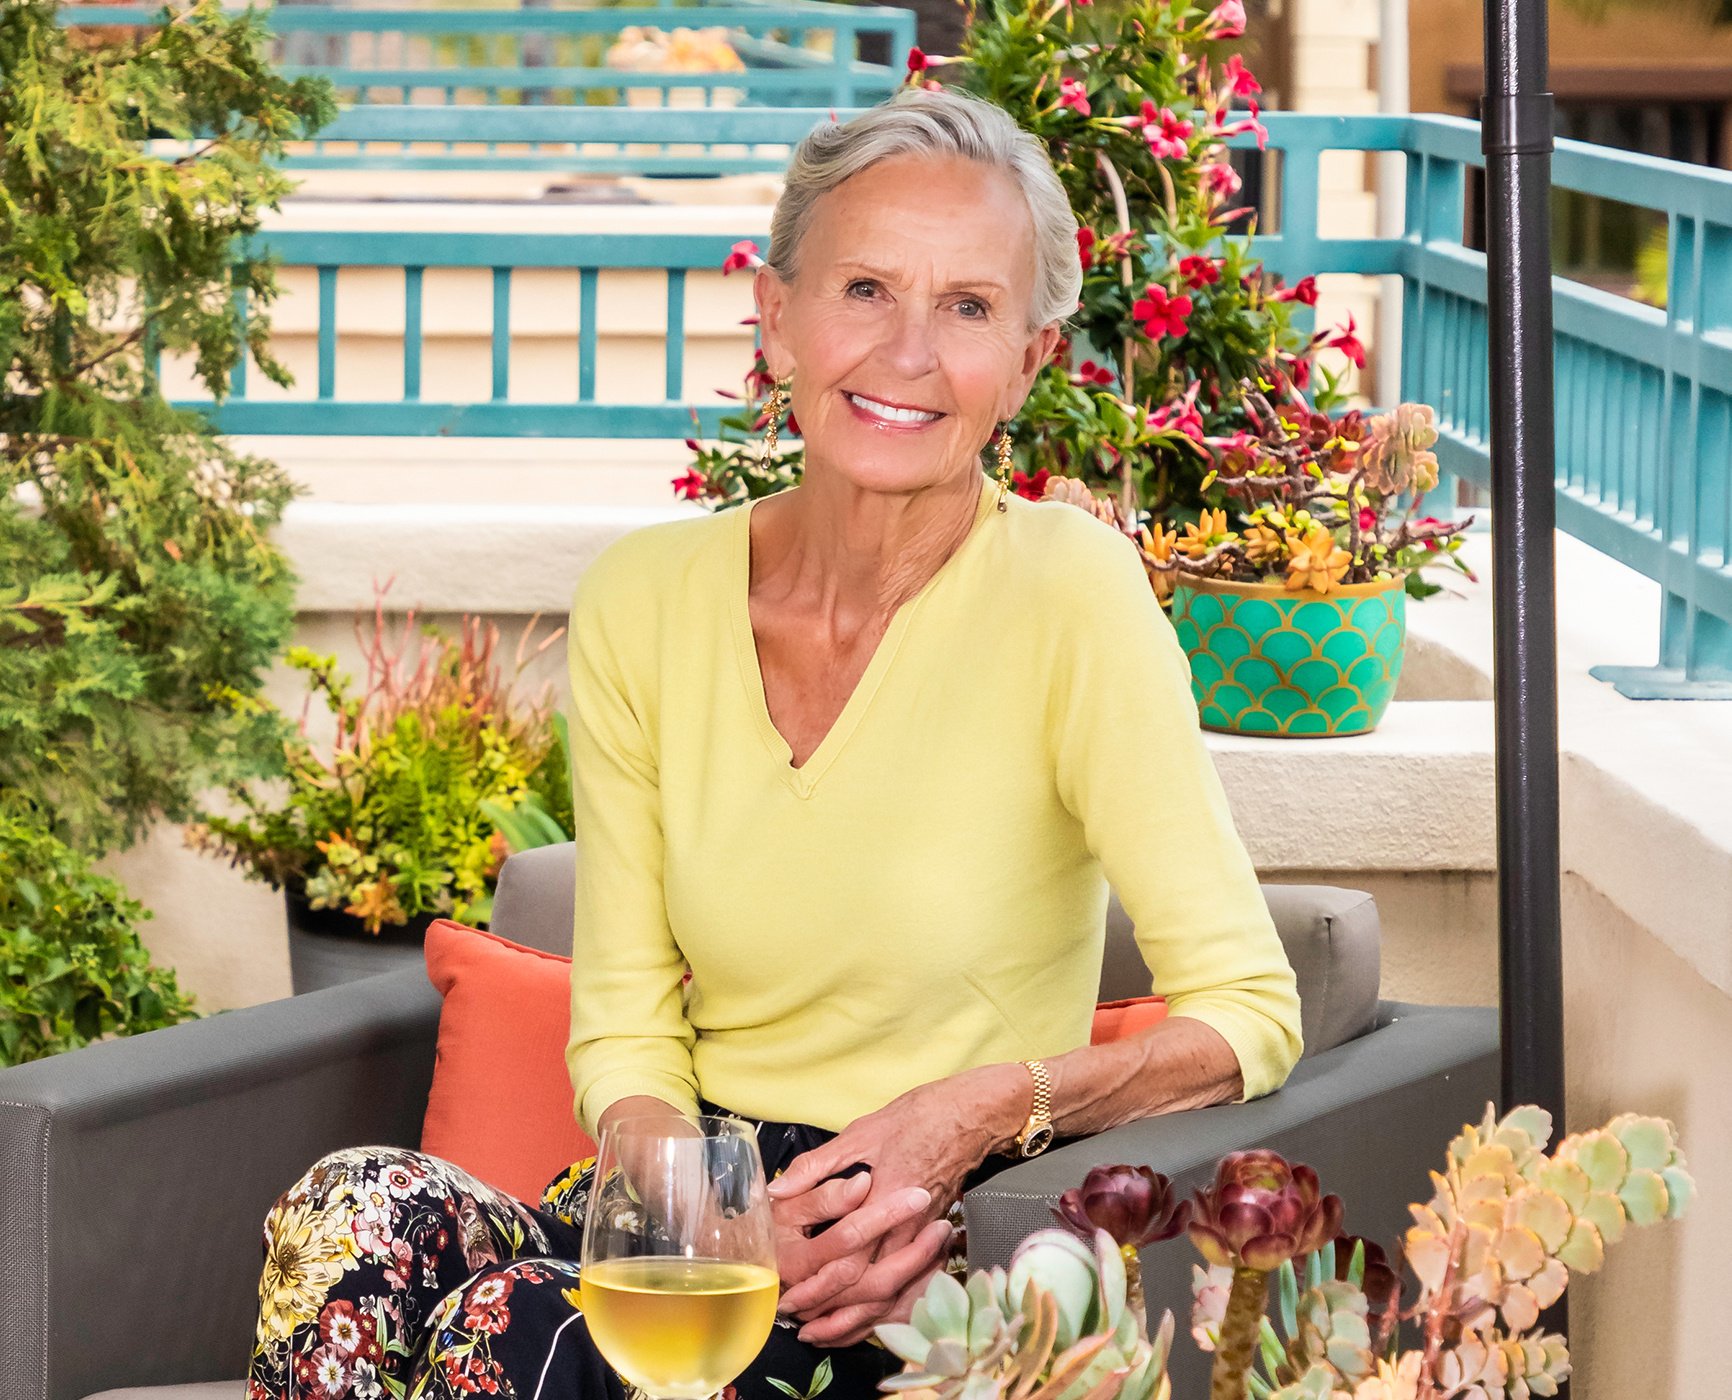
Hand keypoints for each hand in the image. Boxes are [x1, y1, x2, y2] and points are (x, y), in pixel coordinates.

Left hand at [768, 1064, 1026, 1332]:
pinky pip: (906, 1281)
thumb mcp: (861, 1133)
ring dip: (855, 1315)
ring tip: (821, 1331)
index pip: (848, 1252)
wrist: (973, 1116)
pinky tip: (861, 1316)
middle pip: (869, 1284)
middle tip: (798, 1321)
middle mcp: (905, 1225)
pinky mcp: (929, 1235)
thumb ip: (817, 1165)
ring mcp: (920, 1234)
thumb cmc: (918, 1117)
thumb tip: (777, 1190)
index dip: (818, 1279)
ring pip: (889, 1290)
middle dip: (832, 1308)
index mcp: (884, 1197)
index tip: (789, 1295)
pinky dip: (881, 1304)